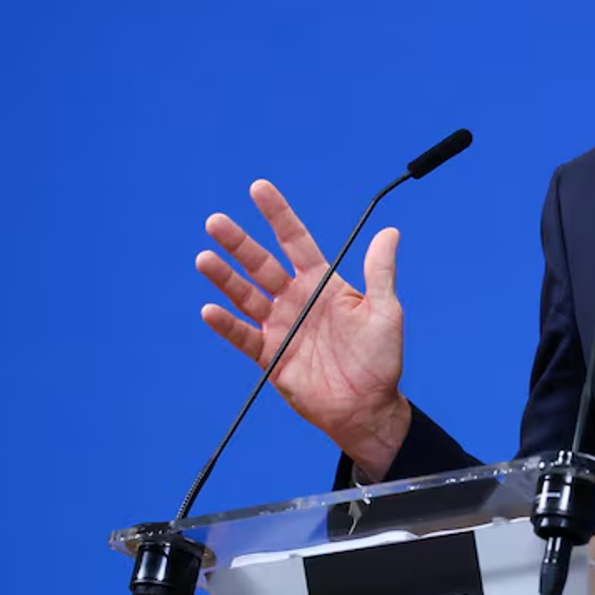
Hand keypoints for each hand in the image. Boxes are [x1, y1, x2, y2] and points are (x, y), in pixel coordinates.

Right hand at [196, 180, 409, 479]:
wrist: (367, 407)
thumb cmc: (381, 358)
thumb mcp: (385, 311)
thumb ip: (380, 272)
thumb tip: (389, 230)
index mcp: (323, 283)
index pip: (296, 241)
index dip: (278, 215)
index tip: (258, 188)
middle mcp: (296, 300)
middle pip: (262, 264)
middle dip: (239, 243)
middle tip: (215, 221)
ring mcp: (280, 327)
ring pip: (246, 296)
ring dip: (225, 278)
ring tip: (205, 258)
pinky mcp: (270, 356)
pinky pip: (243, 336)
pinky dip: (226, 324)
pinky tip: (210, 309)